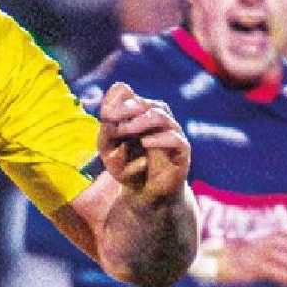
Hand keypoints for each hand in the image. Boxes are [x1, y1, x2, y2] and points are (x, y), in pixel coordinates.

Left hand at [96, 81, 189, 202]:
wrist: (145, 193)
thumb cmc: (126, 167)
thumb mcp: (109, 151)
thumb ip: (106, 133)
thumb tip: (108, 116)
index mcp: (135, 114)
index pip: (125, 93)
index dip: (115, 100)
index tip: (104, 114)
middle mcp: (155, 118)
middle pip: (144, 102)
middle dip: (126, 108)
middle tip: (109, 117)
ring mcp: (170, 132)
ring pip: (160, 115)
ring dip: (140, 120)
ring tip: (124, 129)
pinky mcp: (181, 150)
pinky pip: (175, 138)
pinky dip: (160, 138)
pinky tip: (145, 142)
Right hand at [218, 225, 286, 286]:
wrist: (222, 262)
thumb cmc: (246, 257)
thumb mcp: (261, 247)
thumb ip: (278, 249)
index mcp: (266, 236)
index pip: (286, 231)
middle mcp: (263, 242)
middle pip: (286, 243)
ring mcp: (257, 254)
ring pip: (280, 256)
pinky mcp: (253, 267)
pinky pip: (270, 270)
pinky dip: (283, 275)